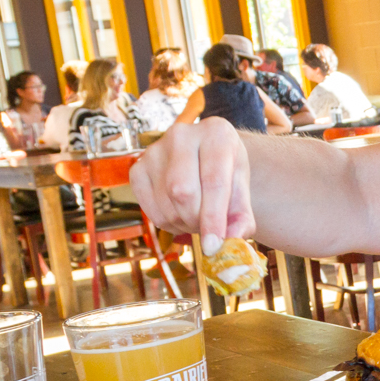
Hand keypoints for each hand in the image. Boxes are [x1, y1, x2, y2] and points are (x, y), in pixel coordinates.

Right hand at [128, 118, 254, 248]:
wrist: (206, 157)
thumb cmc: (227, 173)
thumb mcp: (242, 189)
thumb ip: (242, 216)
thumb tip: (233, 239)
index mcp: (216, 134)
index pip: (213, 181)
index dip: (213, 218)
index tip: (214, 246)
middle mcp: (182, 135)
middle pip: (183, 193)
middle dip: (198, 221)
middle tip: (209, 229)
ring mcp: (154, 150)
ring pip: (166, 204)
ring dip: (184, 225)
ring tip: (197, 219)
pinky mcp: (137, 168)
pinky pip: (150, 209)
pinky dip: (167, 223)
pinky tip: (180, 215)